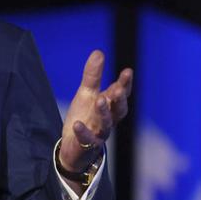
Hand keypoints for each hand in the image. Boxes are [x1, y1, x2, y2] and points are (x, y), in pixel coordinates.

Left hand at [59, 50, 133, 173]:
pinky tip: (77, 124)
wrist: (73, 147)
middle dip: (119, 99)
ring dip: (104, 112)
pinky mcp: (88, 145)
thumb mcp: (86, 94)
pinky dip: (83, 132)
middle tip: (117, 88)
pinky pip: (87, 139)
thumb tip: (99, 52)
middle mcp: (109, 120)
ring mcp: (99, 133)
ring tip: (99, 100)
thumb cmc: (85, 117)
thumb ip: (93, 76)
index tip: (127, 71)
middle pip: (118, 110)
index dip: (125, 84)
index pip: (121, 94)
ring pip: (106, 123)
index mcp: (110, 106)